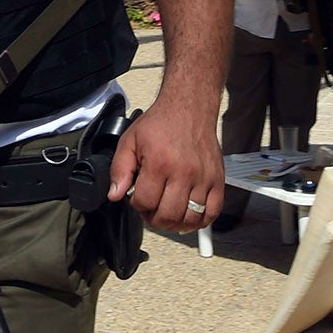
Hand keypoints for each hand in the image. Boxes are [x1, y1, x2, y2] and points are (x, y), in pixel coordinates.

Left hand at [109, 99, 222, 233]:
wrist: (189, 109)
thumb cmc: (160, 124)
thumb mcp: (130, 140)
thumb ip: (120, 169)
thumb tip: (115, 195)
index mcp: (158, 163)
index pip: (146, 202)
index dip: (137, 206)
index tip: (137, 200)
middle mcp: (183, 173)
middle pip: (168, 215)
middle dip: (154, 219)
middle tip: (151, 211)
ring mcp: (203, 178)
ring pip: (190, 219)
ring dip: (176, 224)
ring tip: (167, 214)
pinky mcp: (217, 180)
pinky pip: (212, 212)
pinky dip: (200, 221)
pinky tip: (189, 217)